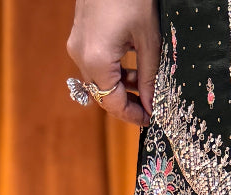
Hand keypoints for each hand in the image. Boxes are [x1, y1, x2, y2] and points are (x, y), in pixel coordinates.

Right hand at [67, 0, 160, 126]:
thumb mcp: (149, 41)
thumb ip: (149, 77)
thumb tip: (153, 106)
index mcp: (97, 60)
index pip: (113, 104)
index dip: (133, 116)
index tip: (152, 121)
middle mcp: (80, 56)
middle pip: (103, 95)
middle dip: (127, 104)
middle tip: (151, 109)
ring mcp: (77, 45)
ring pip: (99, 81)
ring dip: (121, 88)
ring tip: (146, 88)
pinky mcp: (79, 36)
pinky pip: (95, 65)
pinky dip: (113, 73)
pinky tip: (133, 70)